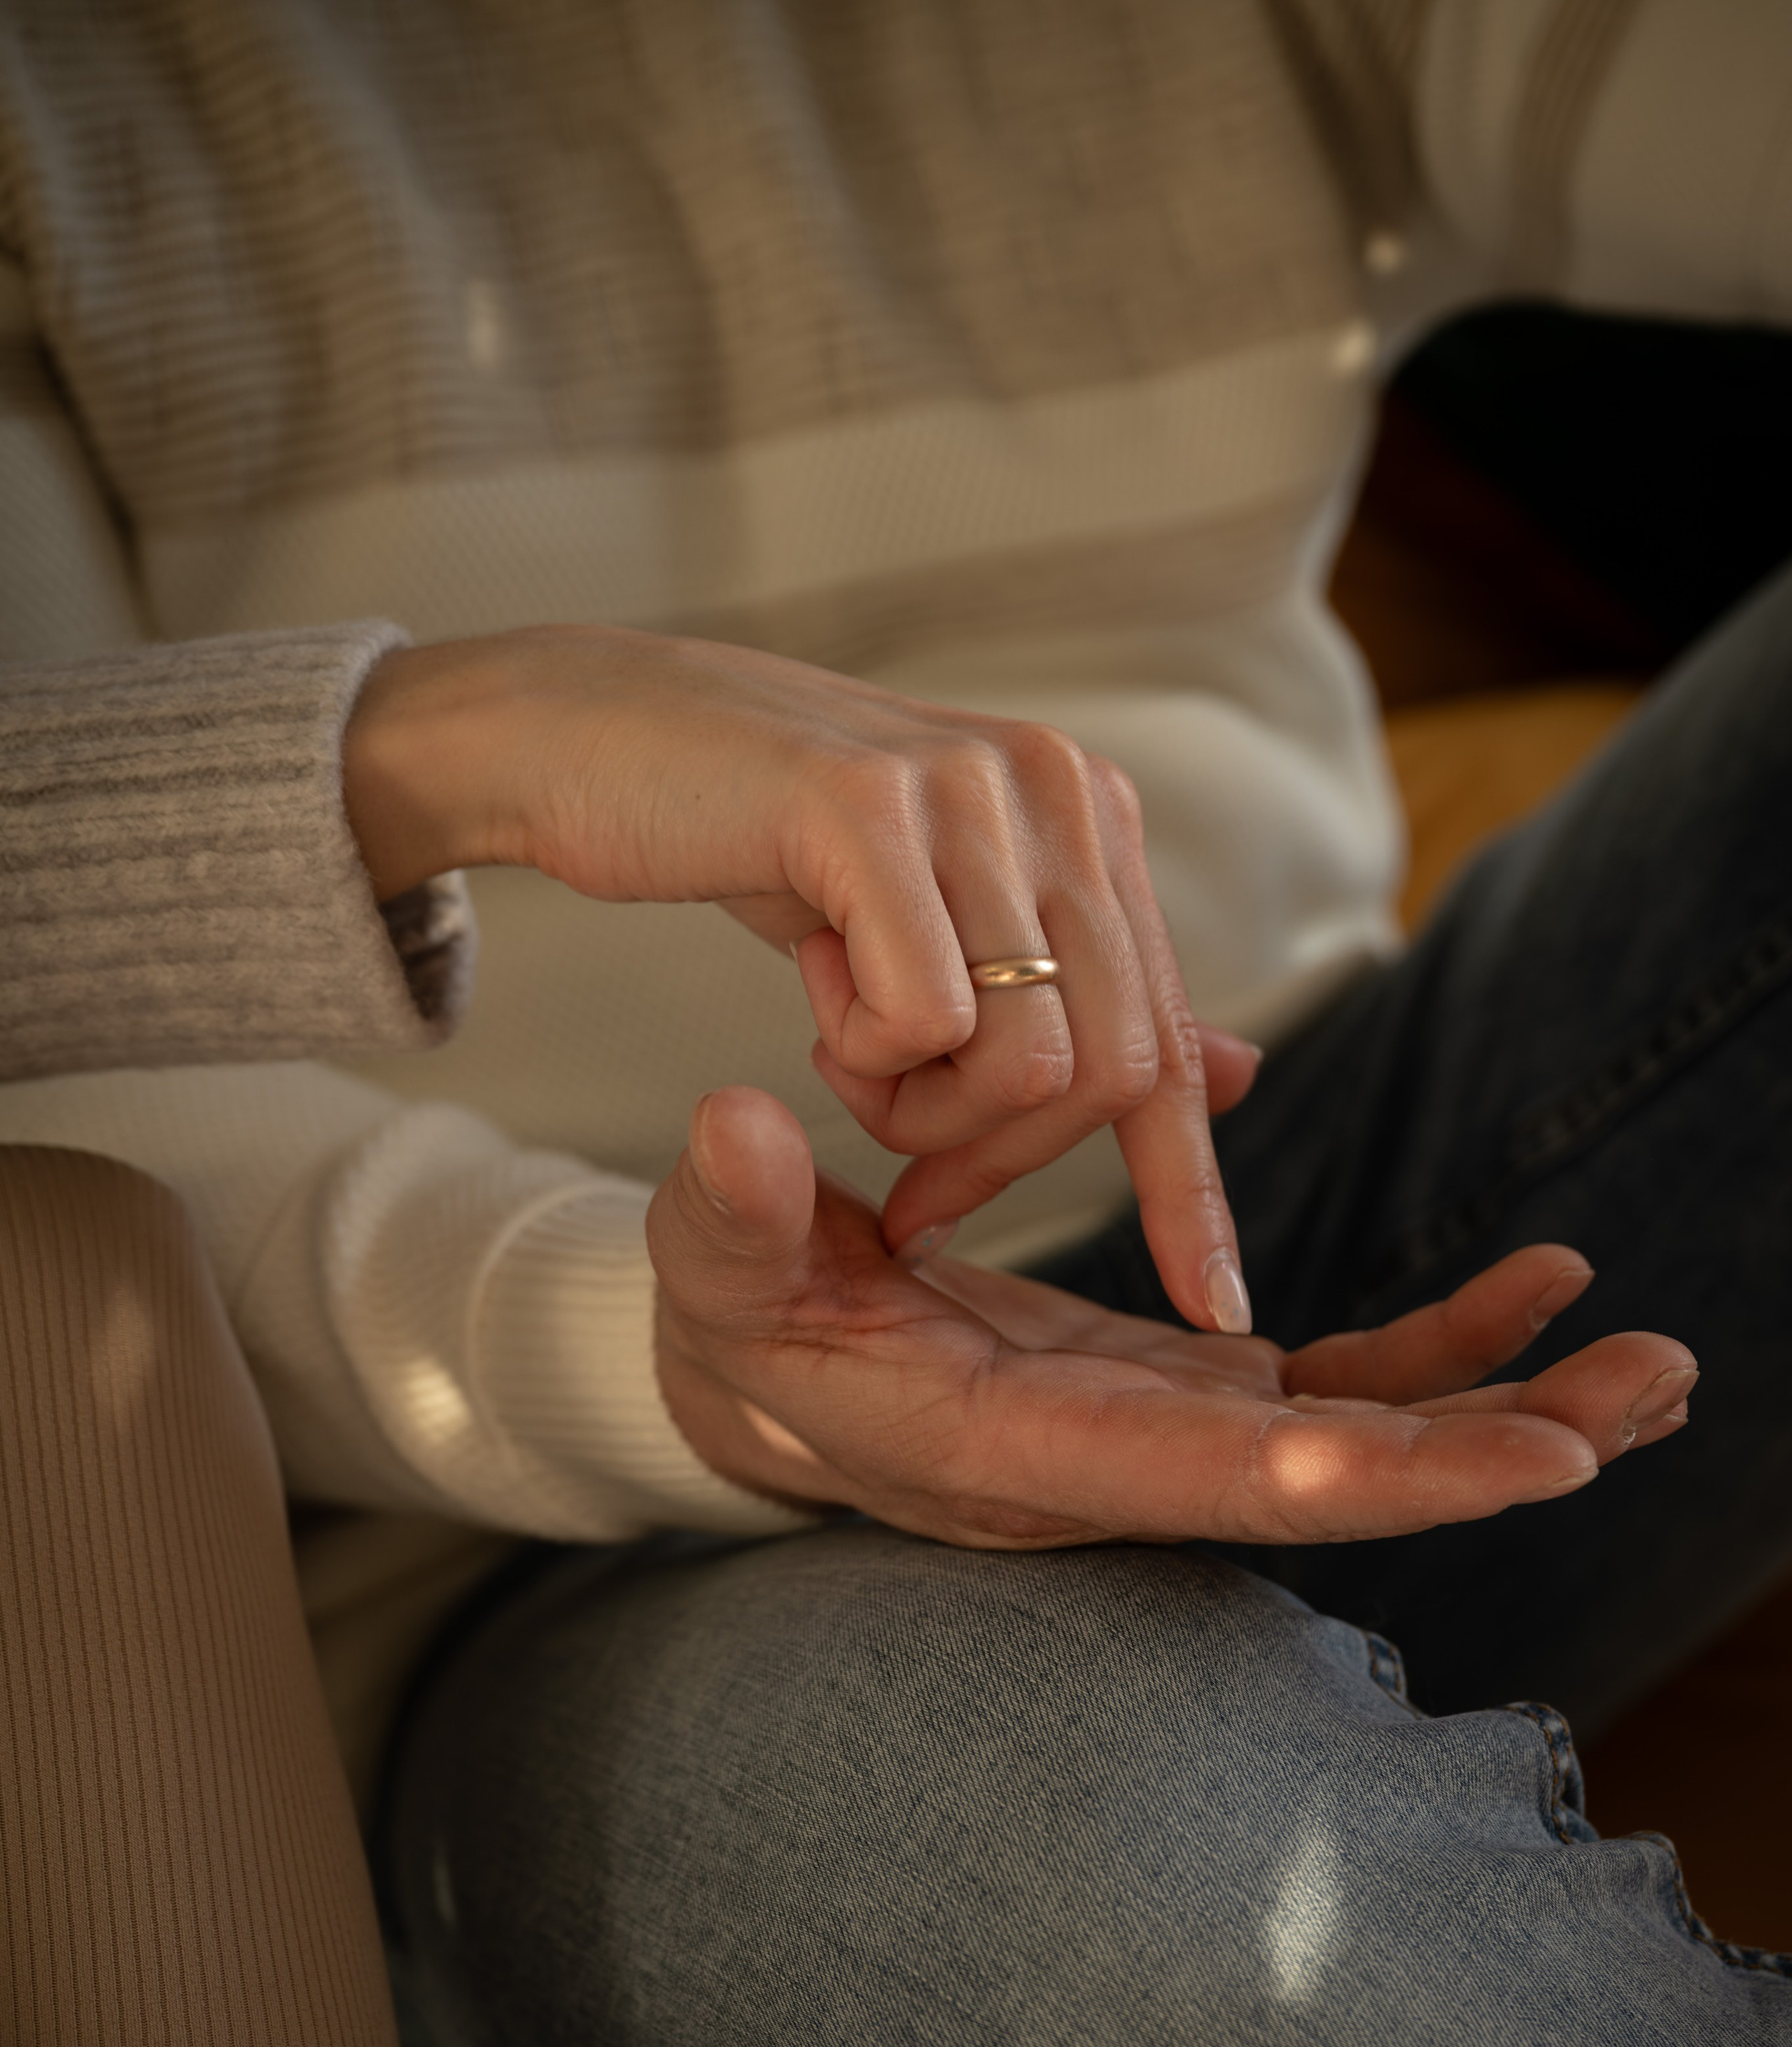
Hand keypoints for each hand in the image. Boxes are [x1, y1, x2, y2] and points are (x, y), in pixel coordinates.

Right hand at [344, 625, 1253, 1327]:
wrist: (593, 737)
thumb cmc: (764, 842)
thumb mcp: (942, 922)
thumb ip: (1081, 994)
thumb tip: (1238, 1071)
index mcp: (1089, 819)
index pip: (1171, 1037)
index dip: (1193, 1188)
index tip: (1217, 1309)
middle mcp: (1057, 790)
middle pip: (1109, 1070)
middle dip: (1004, 1163)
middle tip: (909, 1183)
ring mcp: (968, 789)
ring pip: (1026, 1060)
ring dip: (921, 1112)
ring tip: (845, 1055)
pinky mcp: (867, 806)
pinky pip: (924, 1016)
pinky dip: (863, 1053)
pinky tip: (811, 990)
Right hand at [649, 1088, 1696, 1548]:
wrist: (763, 1367)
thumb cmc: (737, 1325)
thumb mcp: (716, 1269)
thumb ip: (731, 1215)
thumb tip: (736, 1124)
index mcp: (1014, 1451)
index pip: (1209, 1478)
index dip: (1371, 1474)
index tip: (1527, 1462)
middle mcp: (1114, 1466)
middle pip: (1328, 1483)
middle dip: (1492, 1452)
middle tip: (1651, 1396)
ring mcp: (1167, 1430)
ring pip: (1360, 1439)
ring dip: (1508, 1406)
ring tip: (1657, 1364)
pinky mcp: (1187, 1386)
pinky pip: (1338, 1383)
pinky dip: (1443, 1351)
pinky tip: (1536, 1293)